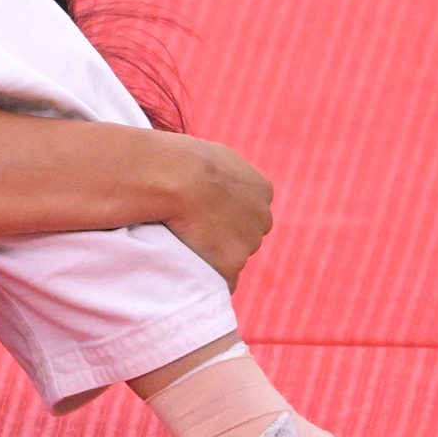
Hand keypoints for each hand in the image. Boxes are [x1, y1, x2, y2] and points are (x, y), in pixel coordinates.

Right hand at [163, 138, 273, 290]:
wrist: (174, 176)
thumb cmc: (181, 161)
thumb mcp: (211, 156)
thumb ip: (221, 172)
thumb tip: (208, 176)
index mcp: (261, 189)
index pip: (249, 211)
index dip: (225, 214)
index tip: (204, 215)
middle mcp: (262, 217)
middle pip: (247, 235)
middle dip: (225, 237)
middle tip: (193, 232)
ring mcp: (249, 242)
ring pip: (233, 257)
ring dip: (214, 256)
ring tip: (183, 246)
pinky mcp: (232, 263)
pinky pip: (223, 280)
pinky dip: (207, 278)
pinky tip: (187, 269)